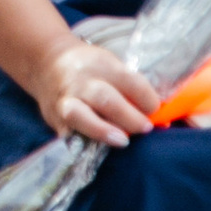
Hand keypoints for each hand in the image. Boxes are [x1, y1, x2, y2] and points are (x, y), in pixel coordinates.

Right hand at [30, 31, 162, 149]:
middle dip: (130, 117)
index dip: (147, 98)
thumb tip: (162, 116)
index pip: (129, 81)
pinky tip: (97, 148)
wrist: (48, 62)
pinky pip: (68, 133)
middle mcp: (81, 80)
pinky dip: (83, 142)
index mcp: (101, 64)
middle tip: (146, 128)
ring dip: (103, 130)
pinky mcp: (55, 118)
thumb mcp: (110, 66)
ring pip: (79, 114)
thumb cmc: (91, 68)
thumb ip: (132, 88)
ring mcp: (65, 99)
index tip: (157, 109)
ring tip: (123, 141)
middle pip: (105, 99)